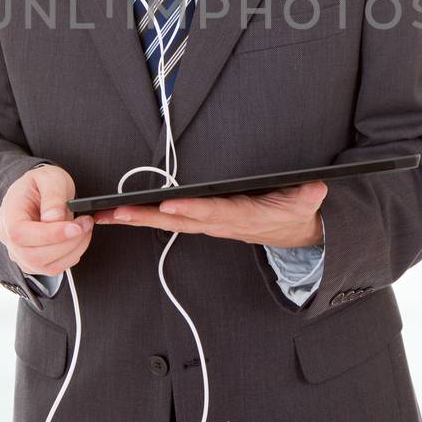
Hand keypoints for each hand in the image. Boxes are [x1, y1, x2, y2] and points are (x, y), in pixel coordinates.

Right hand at [0, 163, 93, 277]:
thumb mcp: (49, 177)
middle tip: (86, 224)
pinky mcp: (35, 263)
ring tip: (85, 228)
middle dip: (68, 243)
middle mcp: (10, 240)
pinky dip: (72, 256)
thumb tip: (54, 218)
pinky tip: (78, 238)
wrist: (39, 192)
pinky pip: (55, 268)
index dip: (50, 235)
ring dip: (73, 250)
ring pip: (47, 267)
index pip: (21, 235)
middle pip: (35, 256)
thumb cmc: (41, 184)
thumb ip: (52, 195)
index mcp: (9, 216)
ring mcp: (21, 255)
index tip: (75, 227)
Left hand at [91, 181, 326, 248]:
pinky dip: (143, 218)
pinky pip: (169, 221)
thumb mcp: (306, 204)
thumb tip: (316, 189)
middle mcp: (219, 223)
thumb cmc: (293, 212)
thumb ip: (308, 197)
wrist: (293, 232)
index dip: (192, 210)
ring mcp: (208, 224)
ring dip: (136, 219)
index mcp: (242, 217)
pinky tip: (119, 216)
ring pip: (168, 223)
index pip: (214, 212)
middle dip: (146, 217)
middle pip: (178, 221)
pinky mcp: (202, 222)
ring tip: (106, 215)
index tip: (169, 205)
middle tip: (116, 212)